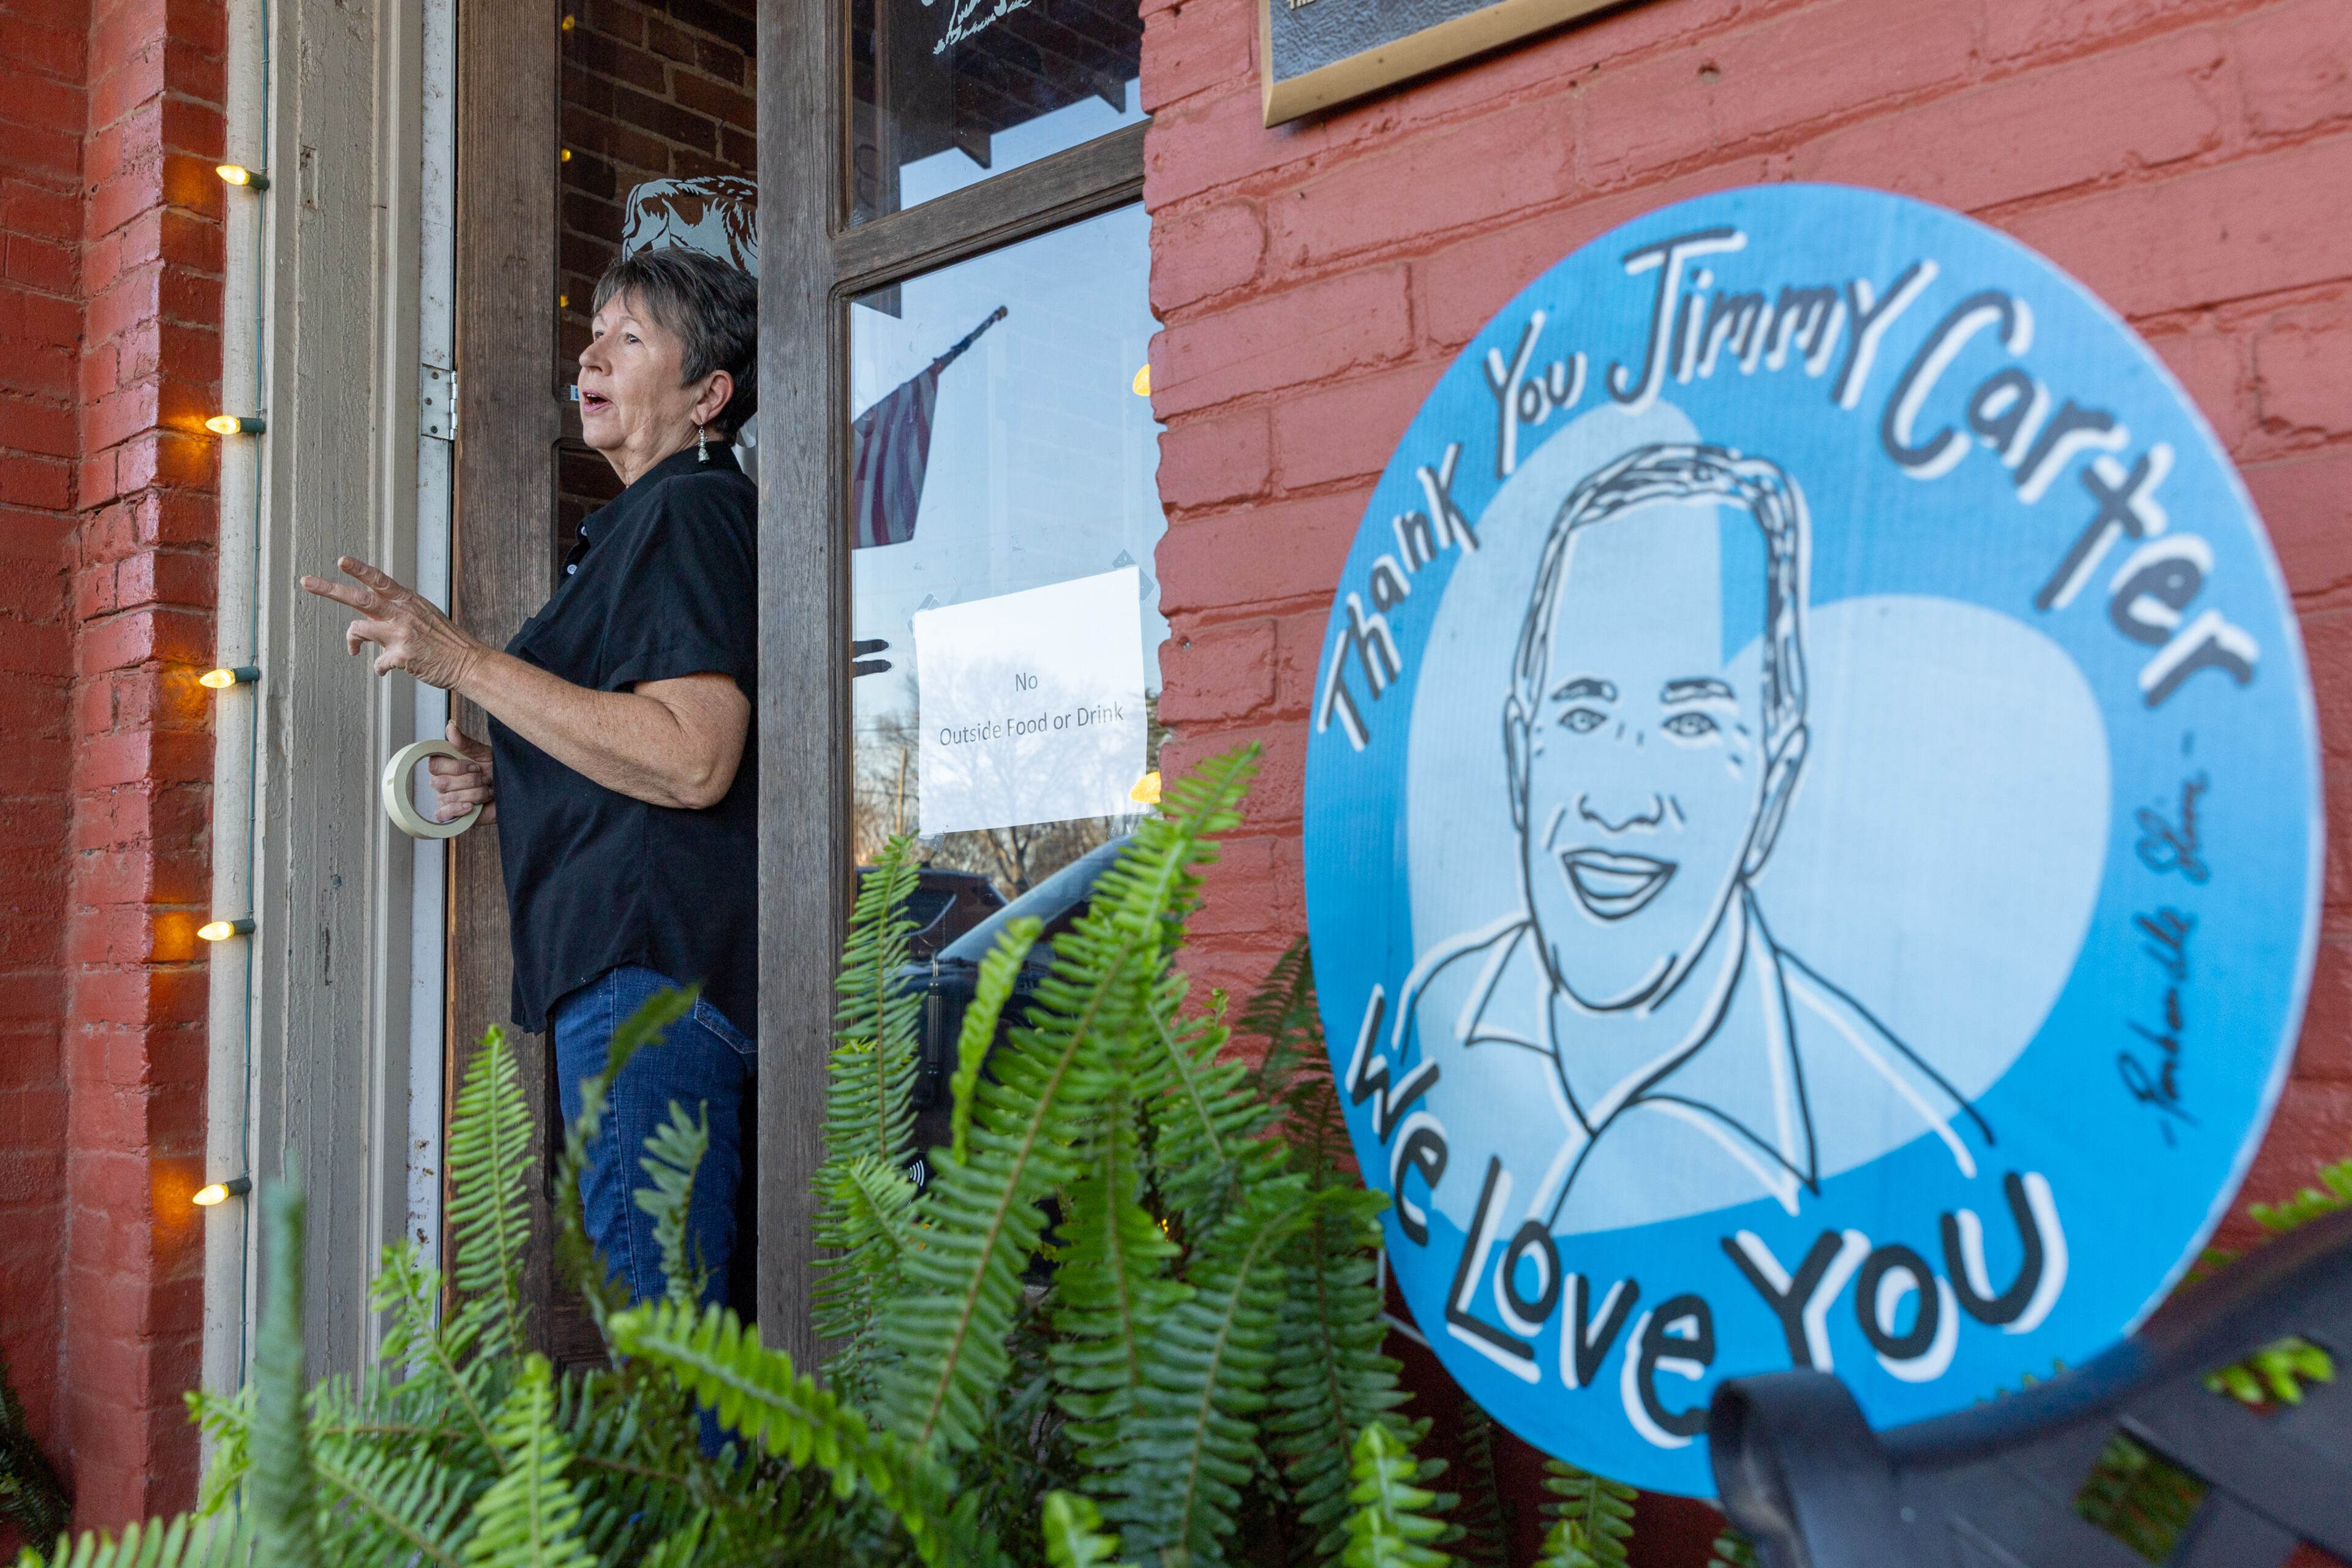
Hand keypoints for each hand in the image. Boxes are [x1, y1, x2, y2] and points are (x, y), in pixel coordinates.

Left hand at [300, 557, 484, 689]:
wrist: (467, 662)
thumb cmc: (444, 640)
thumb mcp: (423, 615)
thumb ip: (396, 610)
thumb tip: (371, 615)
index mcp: (407, 601)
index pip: (379, 579)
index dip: (359, 569)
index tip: (340, 560)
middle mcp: (402, 613)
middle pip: (359, 597)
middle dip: (329, 589)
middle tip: (306, 581)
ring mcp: (401, 634)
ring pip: (359, 628)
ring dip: (352, 640)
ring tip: (353, 648)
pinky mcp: (402, 656)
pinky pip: (377, 663)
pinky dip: (379, 668)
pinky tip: (385, 669)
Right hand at [427, 720, 495, 823]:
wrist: (512, 791)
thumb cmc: (497, 770)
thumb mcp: (484, 754)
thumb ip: (465, 742)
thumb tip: (450, 726)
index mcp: (445, 765)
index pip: (434, 765)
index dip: (456, 767)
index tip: (475, 766)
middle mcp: (442, 782)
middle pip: (440, 783)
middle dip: (469, 781)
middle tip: (485, 779)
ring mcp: (445, 799)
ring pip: (447, 798)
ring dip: (474, 794)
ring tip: (487, 791)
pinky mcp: (452, 815)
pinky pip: (442, 815)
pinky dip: (457, 809)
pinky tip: (471, 806)